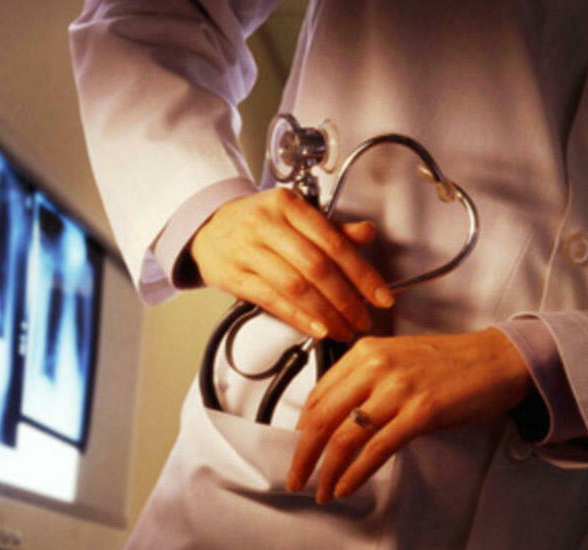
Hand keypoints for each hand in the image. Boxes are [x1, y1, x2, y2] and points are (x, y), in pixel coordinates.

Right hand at [190, 188, 394, 340]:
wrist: (206, 227)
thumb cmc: (255, 223)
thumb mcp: (293, 216)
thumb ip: (331, 228)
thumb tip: (366, 233)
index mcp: (288, 204)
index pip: (333, 242)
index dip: (362, 274)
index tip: (381, 297)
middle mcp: (266, 224)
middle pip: (317, 267)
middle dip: (346, 299)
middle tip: (363, 319)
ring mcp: (246, 250)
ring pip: (295, 286)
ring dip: (325, 313)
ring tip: (343, 329)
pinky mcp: (232, 275)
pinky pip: (271, 300)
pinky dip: (298, 317)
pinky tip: (316, 329)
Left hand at [286, 328, 532, 501]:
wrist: (496, 359)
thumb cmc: (447, 363)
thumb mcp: (394, 359)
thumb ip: (362, 381)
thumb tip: (334, 419)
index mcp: (364, 352)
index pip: (318, 394)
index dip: (302, 427)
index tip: (298, 447)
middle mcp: (375, 366)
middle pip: (323, 417)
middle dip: (303, 454)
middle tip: (296, 476)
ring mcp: (398, 388)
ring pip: (346, 436)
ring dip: (327, 469)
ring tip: (321, 489)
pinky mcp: (421, 411)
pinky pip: (377, 448)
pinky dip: (356, 472)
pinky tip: (346, 485)